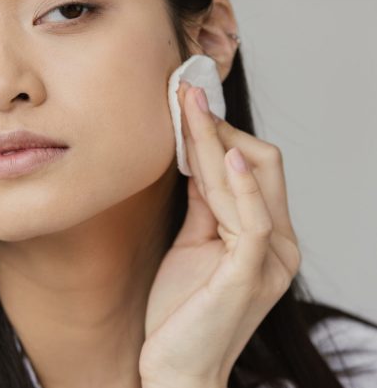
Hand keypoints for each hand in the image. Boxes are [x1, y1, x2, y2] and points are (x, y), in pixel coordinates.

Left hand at [139, 80, 301, 387]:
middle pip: (264, 163)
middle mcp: (278, 244)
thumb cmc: (181, 309)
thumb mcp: (193, 243)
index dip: (220, 132)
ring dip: (216, 139)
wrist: (175, 367)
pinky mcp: (249, 275)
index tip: (186, 104)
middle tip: (184, 93)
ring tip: (187, 104)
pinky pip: (253, 220)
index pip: (255, 166)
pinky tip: (225, 155)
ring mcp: (268, 260)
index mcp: (266, 235)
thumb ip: (204, 204)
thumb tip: (198, 157)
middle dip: (220, 126)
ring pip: (252, 180)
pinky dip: (240, 185)